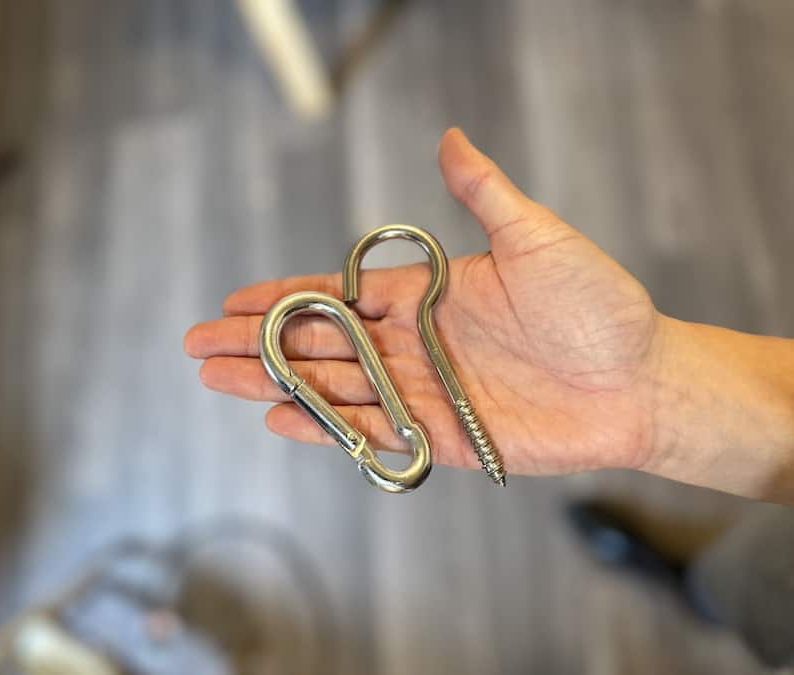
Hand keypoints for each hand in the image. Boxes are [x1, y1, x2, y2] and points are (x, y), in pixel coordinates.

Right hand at [185, 128, 666, 475]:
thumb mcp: (537, 238)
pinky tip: (281, 420)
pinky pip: (372, 432)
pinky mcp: (441, 438)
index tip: (233, 301)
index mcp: (424, 296)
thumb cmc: (598, 305)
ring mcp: (423, 392)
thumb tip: (450, 138)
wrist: (641, 381)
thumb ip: (484, 194)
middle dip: (256, 345)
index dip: (282, 298)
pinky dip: (326, 428)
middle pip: (319, 344)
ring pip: (333, 387)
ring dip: (274, 385)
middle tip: (199, 347)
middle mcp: (412, 343)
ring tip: (219, 379)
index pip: (335, 296)